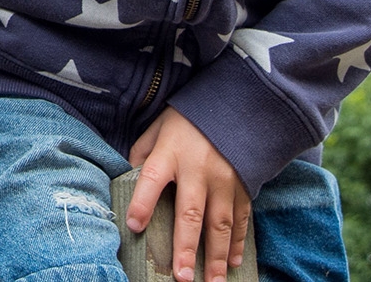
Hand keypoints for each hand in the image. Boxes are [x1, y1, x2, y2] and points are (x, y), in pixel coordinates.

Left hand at [126, 109, 249, 281]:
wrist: (235, 106)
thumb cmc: (187, 121)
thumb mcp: (158, 128)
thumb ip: (142, 153)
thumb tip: (127, 179)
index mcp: (170, 153)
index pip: (151, 178)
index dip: (142, 202)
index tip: (134, 226)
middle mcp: (198, 169)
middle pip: (190, 213)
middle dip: (186, 248)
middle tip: (182, 277)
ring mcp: (224, 180)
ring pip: (220, 224)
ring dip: (217, 256)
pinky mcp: (243, 186)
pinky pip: (240, 219)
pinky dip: (238, 243)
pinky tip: (234, 263)